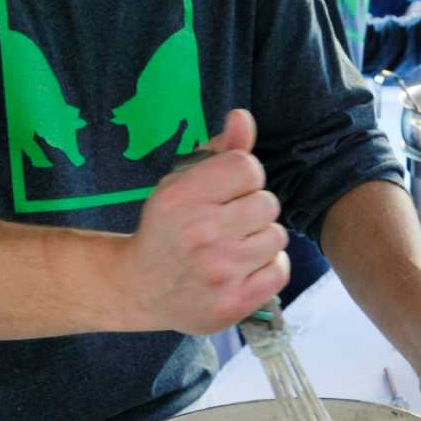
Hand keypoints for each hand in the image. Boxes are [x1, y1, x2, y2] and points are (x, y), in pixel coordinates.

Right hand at [121, 110, 287, 333]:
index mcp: (182, 198)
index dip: (242, 178)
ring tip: (234, 248)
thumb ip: (218, 151)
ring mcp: (219, 271)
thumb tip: (243, 117)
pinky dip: (267, 268)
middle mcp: (200, 234)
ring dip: (261, 240)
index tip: (225, 193)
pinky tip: (243, 269)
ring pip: (277, 236)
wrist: (140, 289)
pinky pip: (280, 270)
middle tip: (227, 224)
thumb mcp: (180, 183)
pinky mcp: (234, 302)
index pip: (247, 167)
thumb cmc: (167, 229)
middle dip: (251, 210)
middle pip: (267, 202)